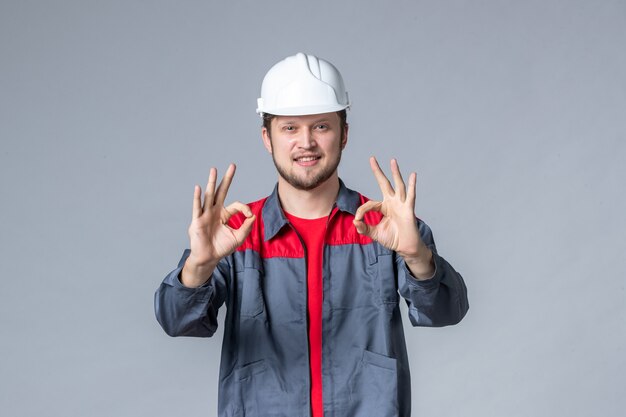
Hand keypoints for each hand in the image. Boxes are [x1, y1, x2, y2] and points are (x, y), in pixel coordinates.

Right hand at [182, 164, 254, 286]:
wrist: (209, 258)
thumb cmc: (222, 247)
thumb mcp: (238, 237)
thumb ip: (246, 227)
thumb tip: (254, 215)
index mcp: (224, 214)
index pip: (237, 205)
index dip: (245, 209)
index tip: (249, 216)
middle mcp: (215, 211)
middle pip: (222, 191)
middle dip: (227, 179)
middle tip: (232, 166)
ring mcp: (205, 215)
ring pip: (210, 196)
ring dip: (212, 182)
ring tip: (214, 170)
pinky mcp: (197, 221)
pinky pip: (197, 208)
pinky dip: (198, 198)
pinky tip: (198, 188)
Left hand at [353, 157, 433, 278]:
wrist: (405, 248)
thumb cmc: (392, 239)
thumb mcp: (374, 233)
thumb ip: (364, 228)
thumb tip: (355, 222)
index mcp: (384, 207)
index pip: (369, 204)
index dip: (361, 211)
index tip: (357, 220)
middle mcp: (392, 202)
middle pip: (384, 183)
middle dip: (378, 171)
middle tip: (372, 158)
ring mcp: (401, 204)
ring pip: (398, 186)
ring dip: (395, 173)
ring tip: (392, 161)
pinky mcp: (408, 209)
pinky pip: (410, 196)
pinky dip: (412, 185)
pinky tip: (412, 175)